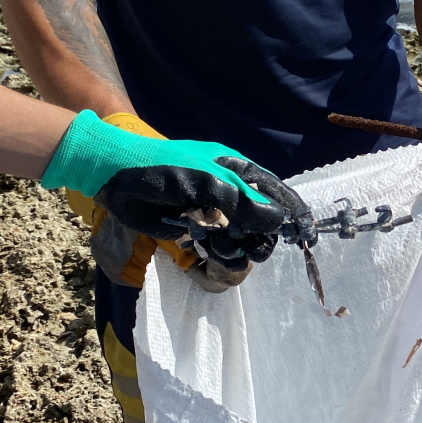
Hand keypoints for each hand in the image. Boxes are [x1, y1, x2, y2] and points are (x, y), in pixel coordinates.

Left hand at [44, 111, 303, 291]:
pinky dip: (218, 253)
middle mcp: (232, 190)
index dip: (293, 214)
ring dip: (237, 248)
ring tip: (219, 246)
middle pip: (264, 221)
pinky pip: (220, 246)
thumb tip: (279, 222)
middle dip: (259, 236)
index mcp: (239, 170)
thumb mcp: (207, 183)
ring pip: (243, 238)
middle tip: (244, 244)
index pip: (278, 192)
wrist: (115, 177)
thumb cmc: (163, 169)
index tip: (306, 237)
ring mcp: (215, 210)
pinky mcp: (196, 227)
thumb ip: (244, 203)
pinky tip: (207, 250)